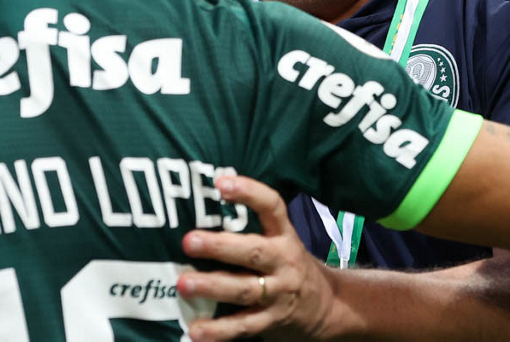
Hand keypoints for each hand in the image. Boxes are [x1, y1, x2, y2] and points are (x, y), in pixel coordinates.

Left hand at [178, 176, 333, 341]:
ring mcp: (279, 293)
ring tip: (183, 284)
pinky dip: (219, 331)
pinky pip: (244, 326)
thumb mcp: (280, 240)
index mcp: (284, 235)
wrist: (326, 306)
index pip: (272, 207)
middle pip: (253, 252)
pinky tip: (196, 331)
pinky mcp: (272, 320)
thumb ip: (248, 227)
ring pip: (244, 290)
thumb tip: (198, 205)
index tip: (221, 183)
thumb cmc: (287, 264)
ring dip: (212, 287)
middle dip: (219, 247)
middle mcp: (283, 261)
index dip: (249, 192)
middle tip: (189, 241)